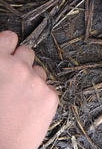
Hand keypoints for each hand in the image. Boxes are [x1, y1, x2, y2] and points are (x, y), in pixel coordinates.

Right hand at [0, 30, 58, 148]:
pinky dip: (40, 96)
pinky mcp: (50, 98)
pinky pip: (47, 89)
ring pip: (38, 71)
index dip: (6, 46)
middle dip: (19, 63)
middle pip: (26, 52)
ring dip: (30, 80)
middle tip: (12, 80)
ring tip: (18, 99)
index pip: (8, 38)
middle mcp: (18, 68)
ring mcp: (36, 82)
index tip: (6, 53)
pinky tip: (28, 110)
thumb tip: (2, 62)